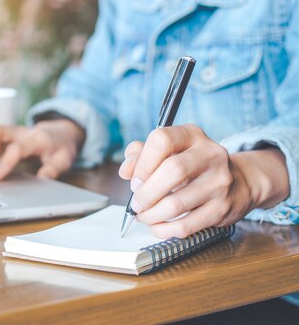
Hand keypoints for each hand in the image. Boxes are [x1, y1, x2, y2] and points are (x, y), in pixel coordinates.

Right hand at [0, 119, 84, 181]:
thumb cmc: (60, 148)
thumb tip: (42, 178)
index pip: (17, 147)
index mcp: (37, 138)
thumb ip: (54, 169)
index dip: (4, 162)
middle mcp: (20, 131)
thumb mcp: (65, 160)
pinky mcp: (0, 136)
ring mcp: (8, 131)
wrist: (58, 133)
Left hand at [119, 124, 288, 237]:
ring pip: (177, 204)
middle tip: (136, 203)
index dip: (142, 163)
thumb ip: (141, 154)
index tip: (134, 181)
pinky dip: (164, 229)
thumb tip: (126, 171)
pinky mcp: (222, 208)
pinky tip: (157, 226)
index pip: (162, 140)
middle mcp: (210, 154)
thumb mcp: (169, 151)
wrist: (238, 182)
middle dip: (146, 193)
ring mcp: (220, 182)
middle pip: (171, 171)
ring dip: (151, 215)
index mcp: (192, 135)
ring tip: (143, 216)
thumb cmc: (191, 166)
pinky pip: (186, 225)